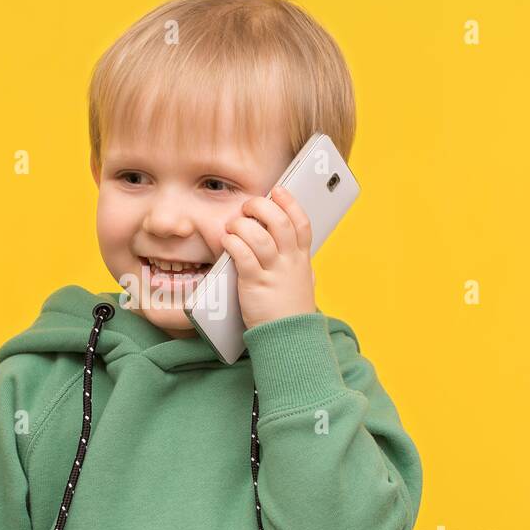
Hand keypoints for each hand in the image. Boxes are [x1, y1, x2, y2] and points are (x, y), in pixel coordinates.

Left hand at [221, 186, 316, 330]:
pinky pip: (243, 255)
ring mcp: (274, 272)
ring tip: (232, 226)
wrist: (289, 338)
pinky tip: (226, 241)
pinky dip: (233, 243)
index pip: (301, 222)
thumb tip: (299, 254)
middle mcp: (290, 262)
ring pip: (260, 236)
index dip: (289, 203)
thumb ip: (300, 265)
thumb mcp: (303, 282)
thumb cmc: (291, 311)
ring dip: (242, 225)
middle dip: (262, 207)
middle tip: (248, 207)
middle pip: (280, 222)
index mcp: (302, 259)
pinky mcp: (255, 284)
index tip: (278, 190)